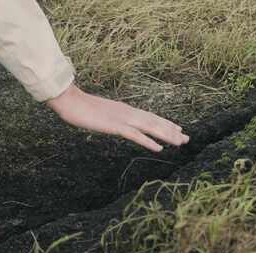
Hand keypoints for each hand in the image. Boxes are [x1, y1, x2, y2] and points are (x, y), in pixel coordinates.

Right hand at [47, 84, 189, 151]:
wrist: (68, 100)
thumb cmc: (80, 106)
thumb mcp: (100, 113)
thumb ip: (110, 117)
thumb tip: (115, 121)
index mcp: (125, 110)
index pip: (150, 117)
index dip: (165, 123)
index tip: (177, 128)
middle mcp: (128, 112)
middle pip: (154, 122)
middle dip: (171, 130)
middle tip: (187, 138)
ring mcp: (123, 119)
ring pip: (150, 128)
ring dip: (166, 135)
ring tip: (180, 142)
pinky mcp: (115, 126)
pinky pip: (136, 135)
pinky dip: (149, 141)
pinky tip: (159, 148)